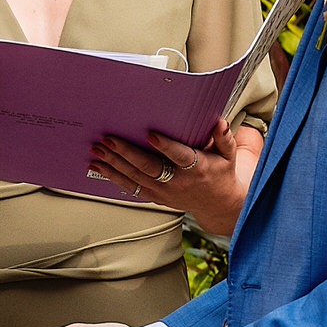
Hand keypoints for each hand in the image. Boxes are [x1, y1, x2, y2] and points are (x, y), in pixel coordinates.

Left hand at [89, 119, 255, 235]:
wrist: (216, 205)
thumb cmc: (219, 173)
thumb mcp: (228, 155)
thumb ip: (223, 138)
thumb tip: (219, 122)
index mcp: (197, 169)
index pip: (180, 157)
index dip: (166, 146)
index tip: (151, 134)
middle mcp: (177, 182)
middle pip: (148, 167)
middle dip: (126, 152)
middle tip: (109, 139)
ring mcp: (163, 191)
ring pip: (134, 177)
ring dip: (114, 163)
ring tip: (97, 150)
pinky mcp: (154, 196)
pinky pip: (130, 187)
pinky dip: (113, 176)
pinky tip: (99, 166)